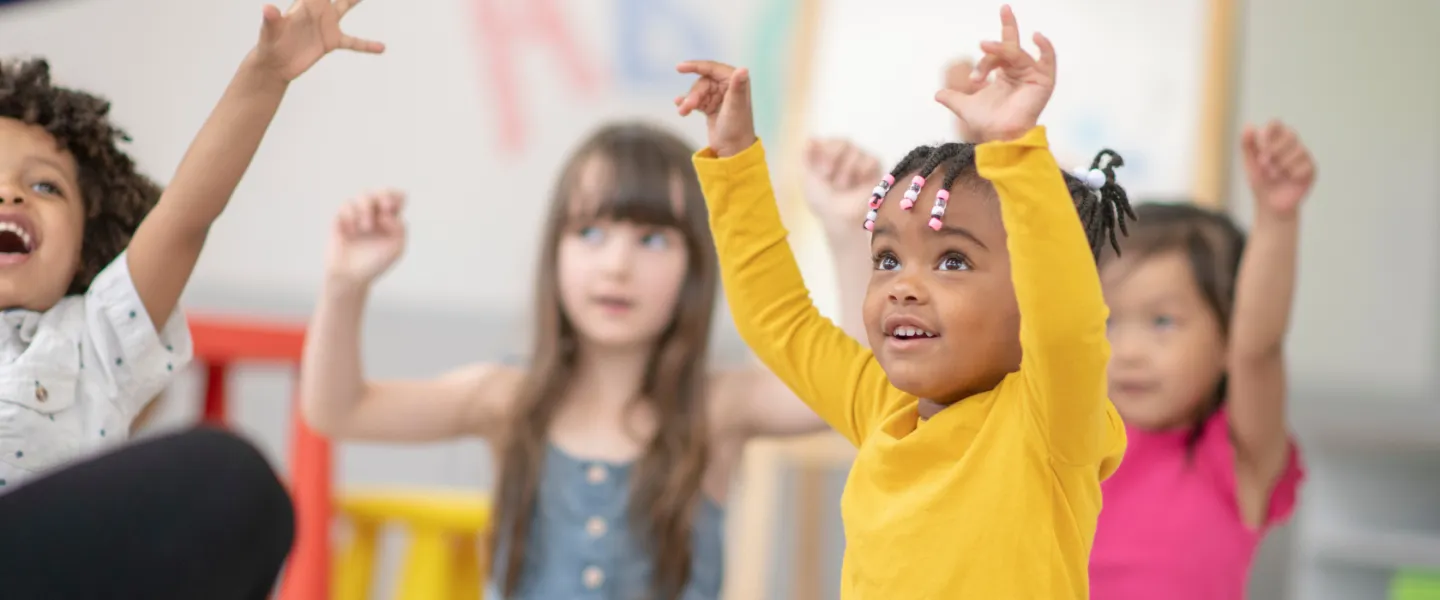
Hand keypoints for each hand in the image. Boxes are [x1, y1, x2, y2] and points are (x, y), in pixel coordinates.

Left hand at [252, 0, 384, 82]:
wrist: (275, 64)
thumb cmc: (269, 45)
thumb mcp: (270, 32)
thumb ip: (271, 19)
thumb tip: (267, 9)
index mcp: (305, 4)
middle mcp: (318, 10)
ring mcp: (326, 25)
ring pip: (345, 6)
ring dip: (354, 0)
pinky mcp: (332, 41)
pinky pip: (354, 42)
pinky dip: (367, 45)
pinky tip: (382, 48)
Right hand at [327, 189, 406, 287]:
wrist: (351, 276)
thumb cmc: (375, 263)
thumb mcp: (396, 248)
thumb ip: (399, 228)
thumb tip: (386, 213)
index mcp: (391, 220)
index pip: (398, 197)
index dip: (397, 196)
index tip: (394, 208)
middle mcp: (376, 215)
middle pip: (382, 192)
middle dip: (384, 195)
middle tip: (386, 208)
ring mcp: (358, 215)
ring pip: (364, 195)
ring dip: (367, 209)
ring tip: (366, 228)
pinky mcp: (341, 219)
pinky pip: (346, 205)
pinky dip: (352, 215)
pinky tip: (352, 231)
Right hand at [675, 60, 756, 157]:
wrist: (733, 151)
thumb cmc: (737, 128)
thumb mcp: (735, 106)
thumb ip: (738, 87)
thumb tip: (743, 69)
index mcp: (736, 81)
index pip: (712, 68)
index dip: (695, 66)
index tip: (679, 68)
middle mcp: (728, 86)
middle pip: (703, 82)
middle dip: (693, 93)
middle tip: (687, 107)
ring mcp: (719, 96)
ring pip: (698, 91)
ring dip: (689, 101)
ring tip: (683, 112)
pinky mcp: (712, 106)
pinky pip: (696, 100)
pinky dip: (687, 103)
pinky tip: (679, 106)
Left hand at [803, 138, 883, 230]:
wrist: (839, 218)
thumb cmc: (822, 201)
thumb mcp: (807, 178)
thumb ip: (807, 156)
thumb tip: (811, 137)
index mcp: (829, 155)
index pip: (830, 141)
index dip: (826, 154)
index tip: (823, 173)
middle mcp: (845, 156)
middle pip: (843, 142)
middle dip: (834, 162)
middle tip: (832, 180)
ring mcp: (861, 161)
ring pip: (855, 151)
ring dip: (846, 172)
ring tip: (845, 187)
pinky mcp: (876, 170)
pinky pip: (871, 159)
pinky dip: (862, 172)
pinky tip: (859, 184)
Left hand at [934, 5, 1055, 142]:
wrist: (1001, 137)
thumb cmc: (989, 124)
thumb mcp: (966, 107)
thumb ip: (953, 99)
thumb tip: (937, 94)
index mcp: (1005, 74)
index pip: (999, 53)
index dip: (990, 50)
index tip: (977, 58)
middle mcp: (1019, 72)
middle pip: (1012, 46)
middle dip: (1009, 25)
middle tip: (1004, 7)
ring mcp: (1033, 75)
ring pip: (1016, 54)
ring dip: (1000, 51)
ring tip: (983, 46)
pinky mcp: (1044, 81)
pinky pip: (1048, 60)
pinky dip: (1045, 48)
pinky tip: (1036, 36)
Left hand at [1241, 121, 1315, 217]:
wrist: (1270, 205)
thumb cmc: (1260, 182)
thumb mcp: (1250, 164)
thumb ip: (1248, 145)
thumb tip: (1249, 126)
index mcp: (1275, 141)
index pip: (1276, 124)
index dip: (1269, 132)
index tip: (1261, 144)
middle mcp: (1291, 146)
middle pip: (1290, 134)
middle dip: (1274, 149)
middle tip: (1263, 163)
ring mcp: (1303, 157)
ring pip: (1299, 150)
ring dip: (1281, 164)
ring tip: (1273, 175)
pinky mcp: (1311, 169)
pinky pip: (1305, 165)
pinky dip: (1293, 174)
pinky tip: (1289, 180)